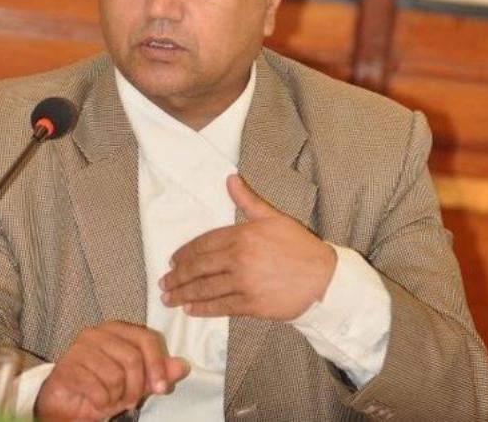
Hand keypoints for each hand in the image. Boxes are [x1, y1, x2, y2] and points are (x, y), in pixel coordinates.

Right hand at [34, 321, 188, 421]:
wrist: (66, 403)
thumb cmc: (102, 388)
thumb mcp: (136, 383)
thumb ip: (157, 373)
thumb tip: (183, 366)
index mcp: (116, 329)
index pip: (146, 338)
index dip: (157, 365)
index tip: (162, 388)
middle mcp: (97, 332)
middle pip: (132, 358)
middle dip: (136, 387)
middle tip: (129, 401)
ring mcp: (80, 348)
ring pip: (115, 375)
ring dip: (116, 397)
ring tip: (109, 399)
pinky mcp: (67, 367)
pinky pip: (97, 388)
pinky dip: (101, 402)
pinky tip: (96, 402)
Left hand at [160, 174, 335, 319]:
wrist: (323, 279)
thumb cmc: (300, 246)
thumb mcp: (274, 217)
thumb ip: (248, 200)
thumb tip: (230, 178)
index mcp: (242, 235)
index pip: (204, 243)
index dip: (185, 253)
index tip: (173, 261)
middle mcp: (239, 259)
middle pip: (199, 268)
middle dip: (177, 276)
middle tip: (164, 282)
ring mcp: (244, 284)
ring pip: (205, 289)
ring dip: (184, 294)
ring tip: (169, 298)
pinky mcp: (251, 305)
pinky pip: (221, 307)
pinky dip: (203, 309)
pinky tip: (191, 310)